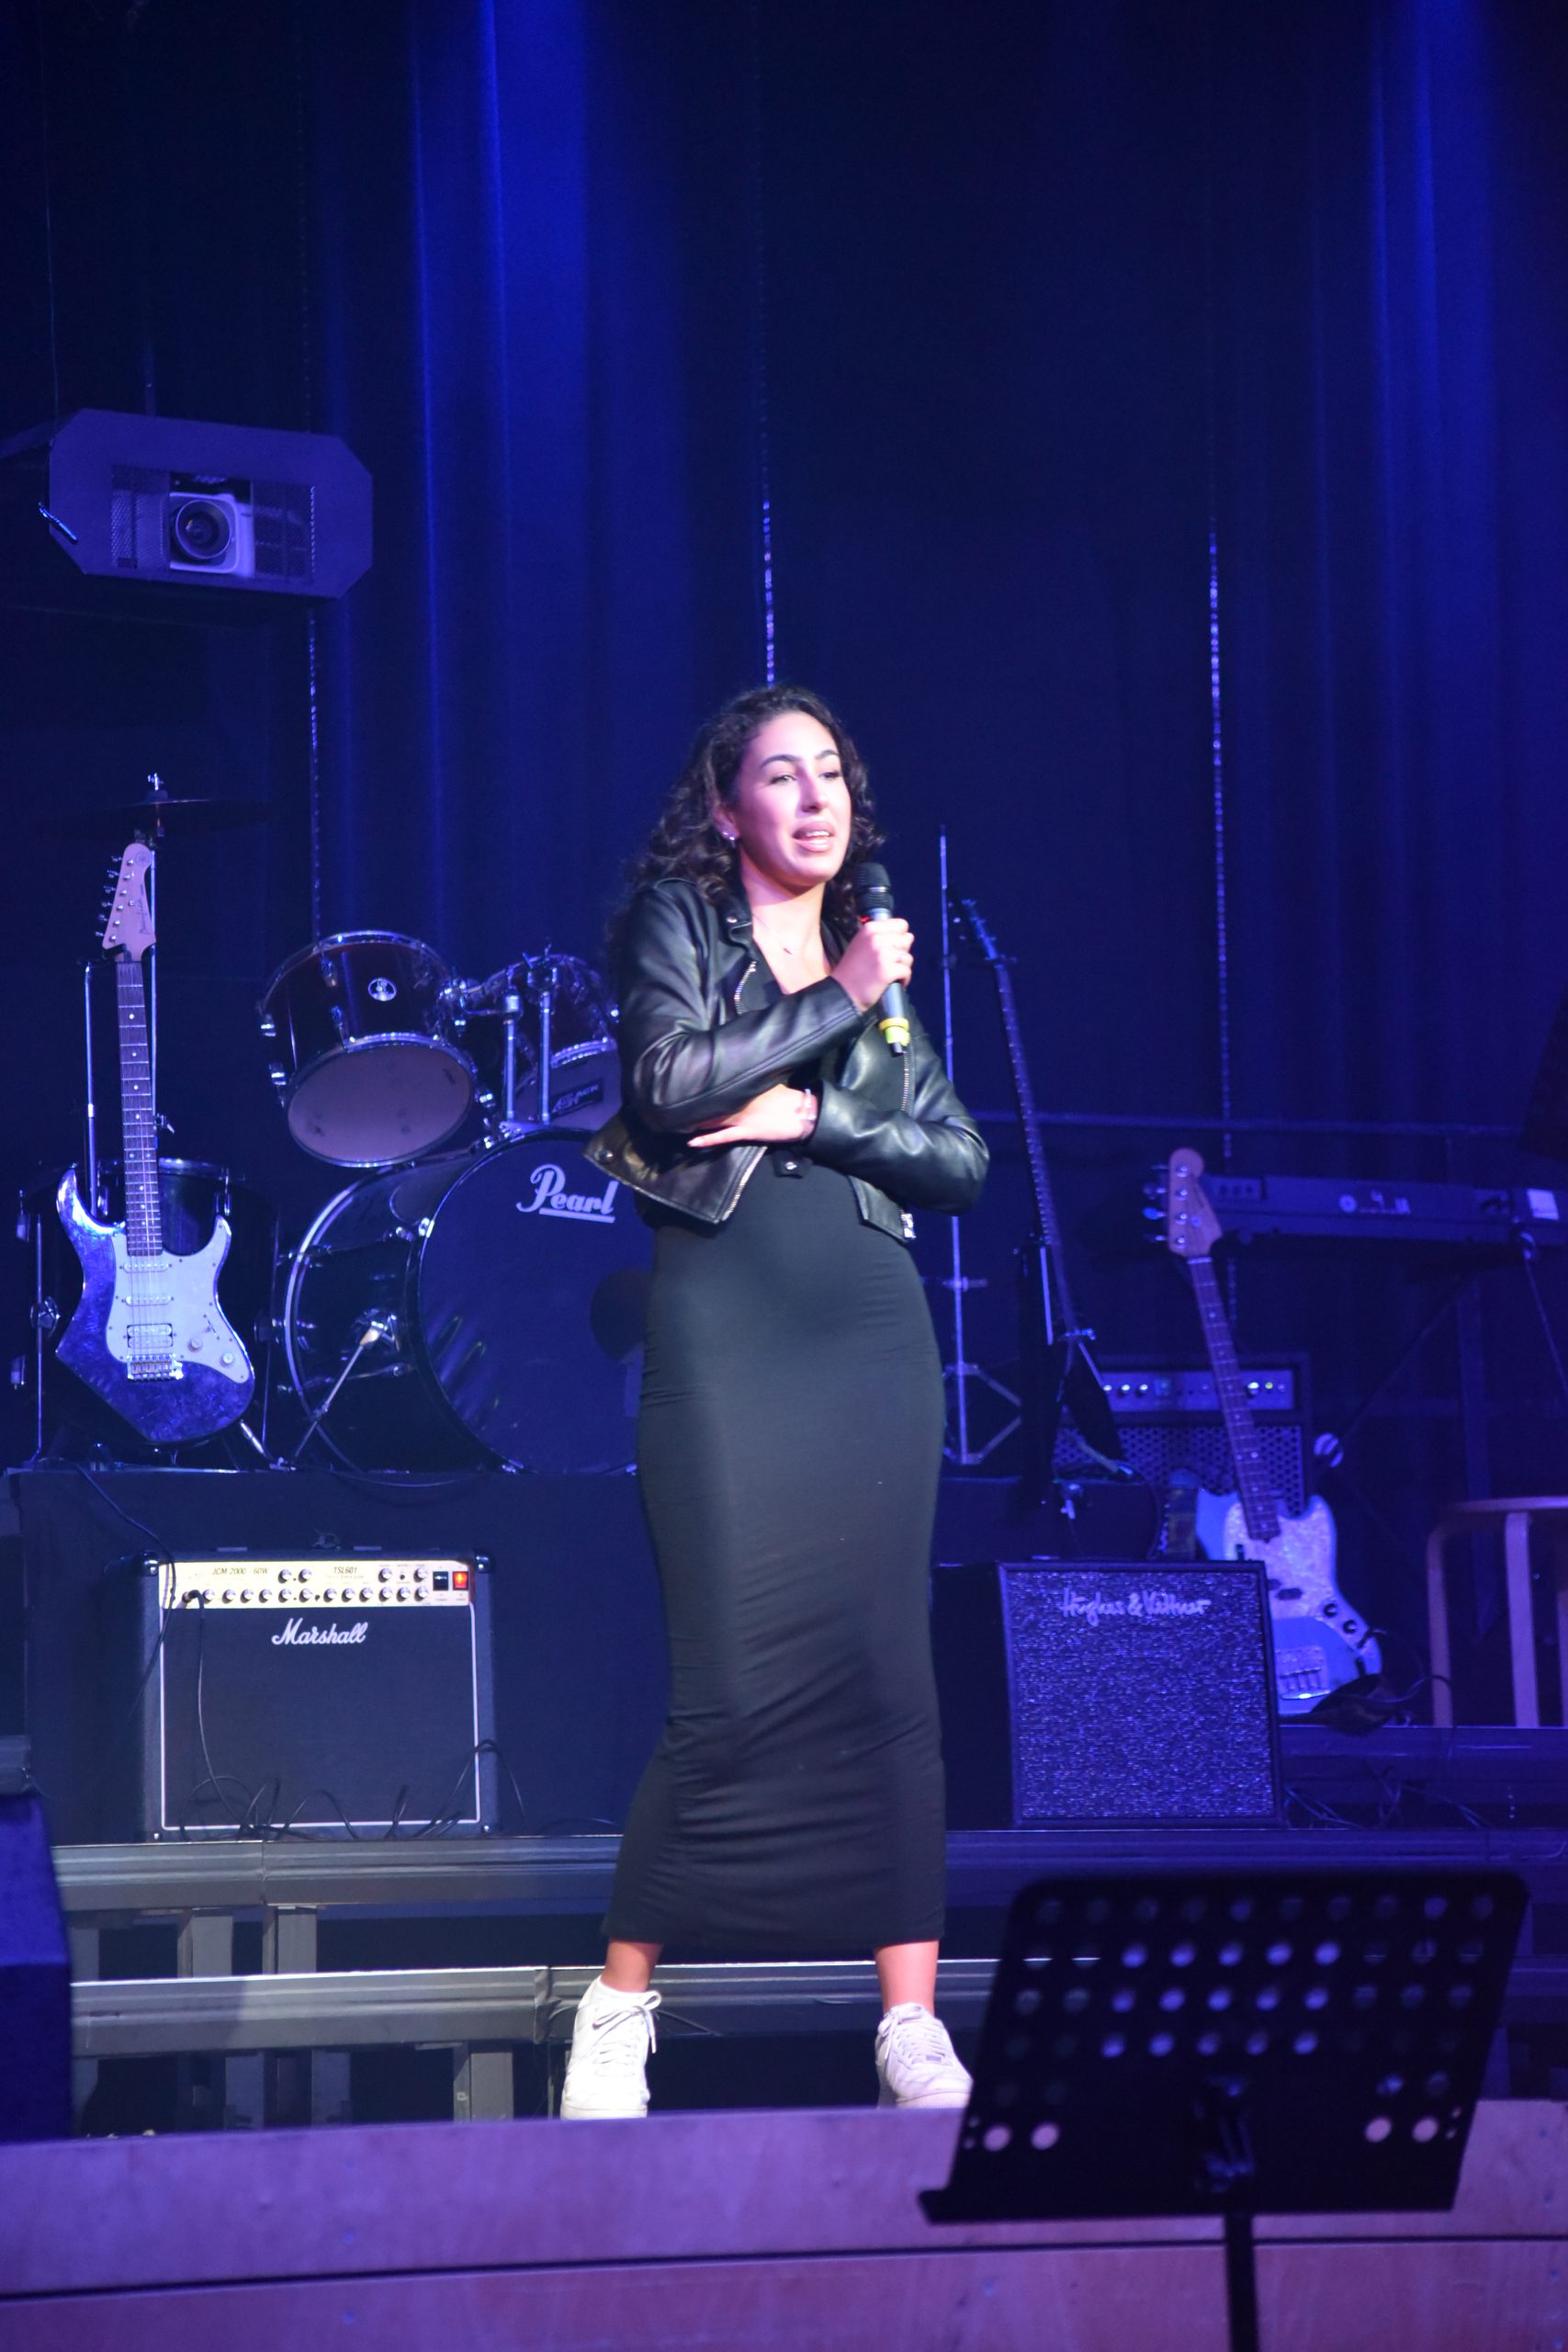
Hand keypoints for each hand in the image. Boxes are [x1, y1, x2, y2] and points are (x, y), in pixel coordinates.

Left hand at [688, 1084, 817, 1148]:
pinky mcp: (745, 1132)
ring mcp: (741, 1117)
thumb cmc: (789, 1097)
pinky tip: (692, 1141)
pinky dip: (706, 1139)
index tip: (686, 1086)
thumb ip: (751, 1080)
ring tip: (677, 1122)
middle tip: (675, 1105)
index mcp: (745, 1086)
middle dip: (694, 1104)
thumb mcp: (768, 1082)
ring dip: (695, 1120)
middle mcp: (739, 1100)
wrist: (803, 1114)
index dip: (701, 1088)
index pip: (717, 1085)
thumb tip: (739, 1075)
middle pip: (711, 1102)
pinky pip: (721, 1136)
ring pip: (712, 1118)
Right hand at [832, 918, 912, 1012]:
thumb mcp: (861, 944)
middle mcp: (877, 938)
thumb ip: (881, 937)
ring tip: (892, 973)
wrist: (842, 991)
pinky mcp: (887, 970)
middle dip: (902, 952)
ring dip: (903, 967)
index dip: (900, 937)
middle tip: (890, 963)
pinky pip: (906, 971)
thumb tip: (909, 936)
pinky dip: (904, 979)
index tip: (893, 947)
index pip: (901, 924)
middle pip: (906, 940)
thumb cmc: (852, 970)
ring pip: (907, 957)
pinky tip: (896, 982)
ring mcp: (883, 954)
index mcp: (870, 928)